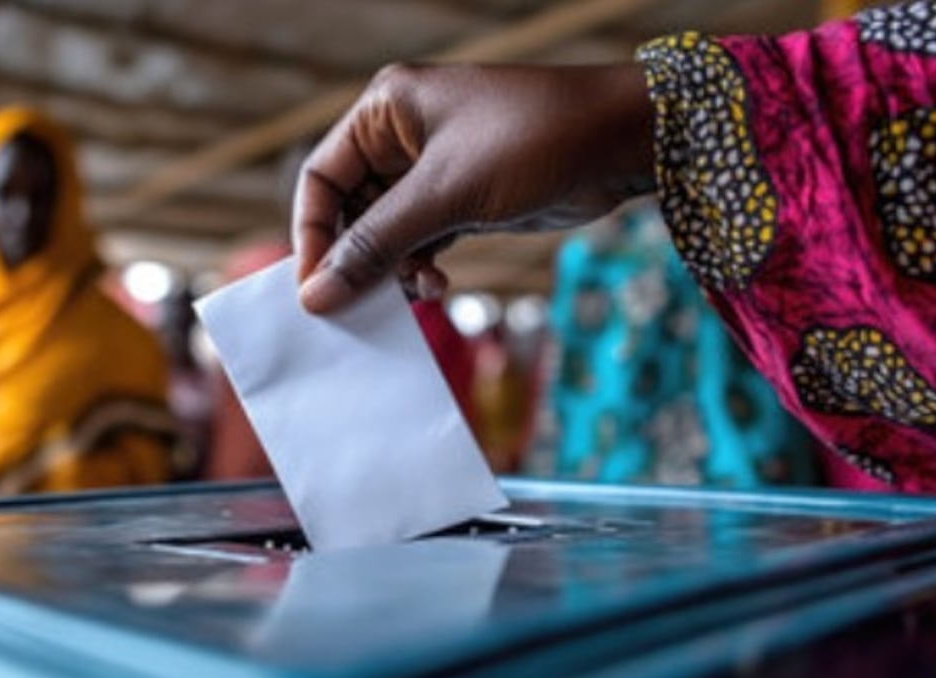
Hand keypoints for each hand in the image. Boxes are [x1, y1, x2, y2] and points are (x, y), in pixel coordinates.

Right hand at [292, 62, 655, 313]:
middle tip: (357, 307)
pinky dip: (421, 267)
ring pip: (386, 232)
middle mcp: (403, 136)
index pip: (321, 178)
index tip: (315, 289)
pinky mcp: (465, 199)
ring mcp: (435, 170)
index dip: (312, 235)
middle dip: (355, 259)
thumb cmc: (535, 142)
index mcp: (386, 111)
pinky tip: (437, 285)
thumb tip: (317, 294)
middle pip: (350, 210)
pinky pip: (422, 241)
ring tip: (415, 292)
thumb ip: (378, 244)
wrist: (623, 141)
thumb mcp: (448, 194)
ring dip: (392, 269)